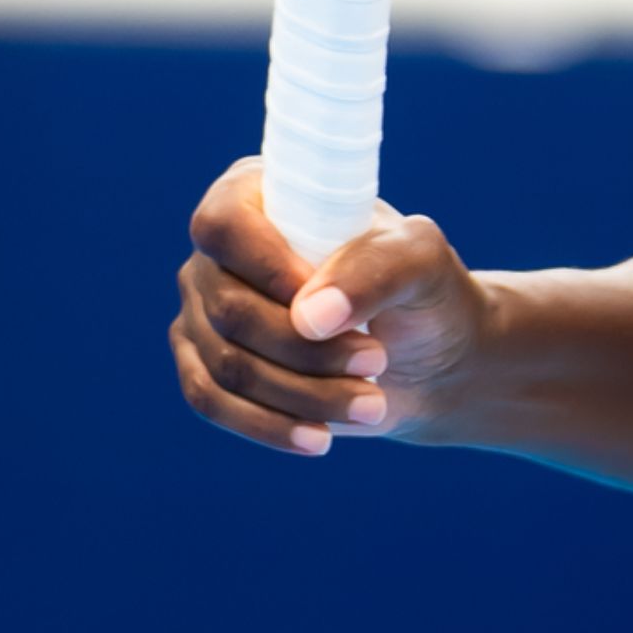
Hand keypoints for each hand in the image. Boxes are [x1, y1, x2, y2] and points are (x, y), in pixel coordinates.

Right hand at [169, 157, 489, 455]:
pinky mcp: (206, 366)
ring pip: (228, 365)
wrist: (427, 356)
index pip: (225, 224)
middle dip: (308, 350)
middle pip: (230, 309)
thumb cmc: (424, 291)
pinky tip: (319, 438)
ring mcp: (204, 311)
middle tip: (378, 361)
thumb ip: (378, 266)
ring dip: (303, 393)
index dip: (267, 267)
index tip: (325, 307)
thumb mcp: (422, 261)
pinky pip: (212, 403)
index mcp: (260, 194)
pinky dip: (269, 425)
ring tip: (372, 403)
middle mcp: (218, 252)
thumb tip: (311, 316)